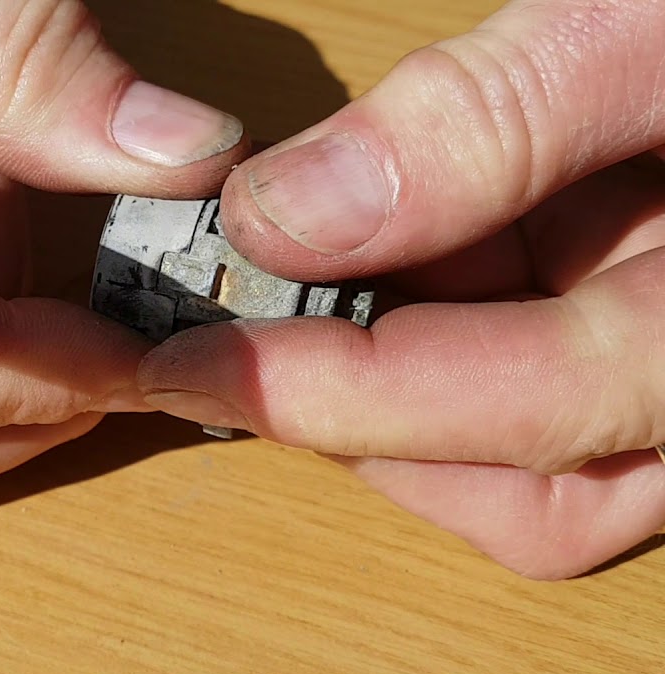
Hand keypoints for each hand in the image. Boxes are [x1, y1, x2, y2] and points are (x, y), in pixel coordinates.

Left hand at [139, 0, 664, 579]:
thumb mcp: (656, 19)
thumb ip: (492, 116)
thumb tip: (288, 214)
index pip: (535, 408)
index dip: (343, 399)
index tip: (194, 367)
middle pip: (535, 487)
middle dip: (376, 415)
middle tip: (261, 313)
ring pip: (540, 465)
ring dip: (409, 386)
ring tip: (345, 264)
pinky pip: (553, 398)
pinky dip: (457, 341)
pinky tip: (419, 251)